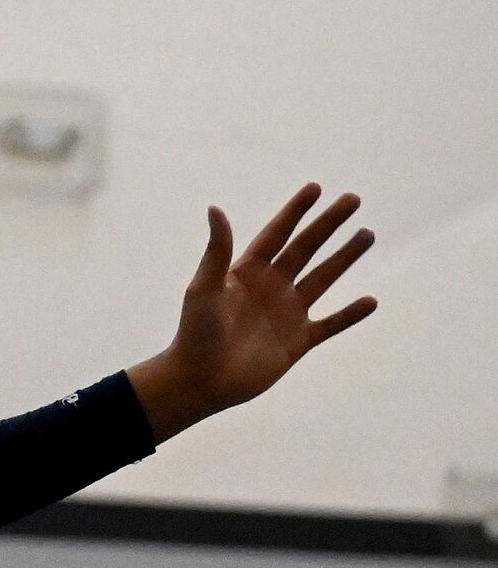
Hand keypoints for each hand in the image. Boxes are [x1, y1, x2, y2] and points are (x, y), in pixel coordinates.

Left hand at [127, 184, 375, 440]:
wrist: (201, 380)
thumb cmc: (195, 333)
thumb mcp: (204, 288)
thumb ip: (217, 251)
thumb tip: (215, 207)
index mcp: (246, 272)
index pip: (277, 234)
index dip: (295, 211)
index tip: (315, 187)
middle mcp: (270, 287)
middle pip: (306, 248)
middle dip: (328, 224)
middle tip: (353, 199)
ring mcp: (286, 313)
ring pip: (323, 279)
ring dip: (345, 257)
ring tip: (367, 234)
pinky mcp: (297, 342)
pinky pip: (330, 324)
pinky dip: (350, 314)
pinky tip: (371, 300)